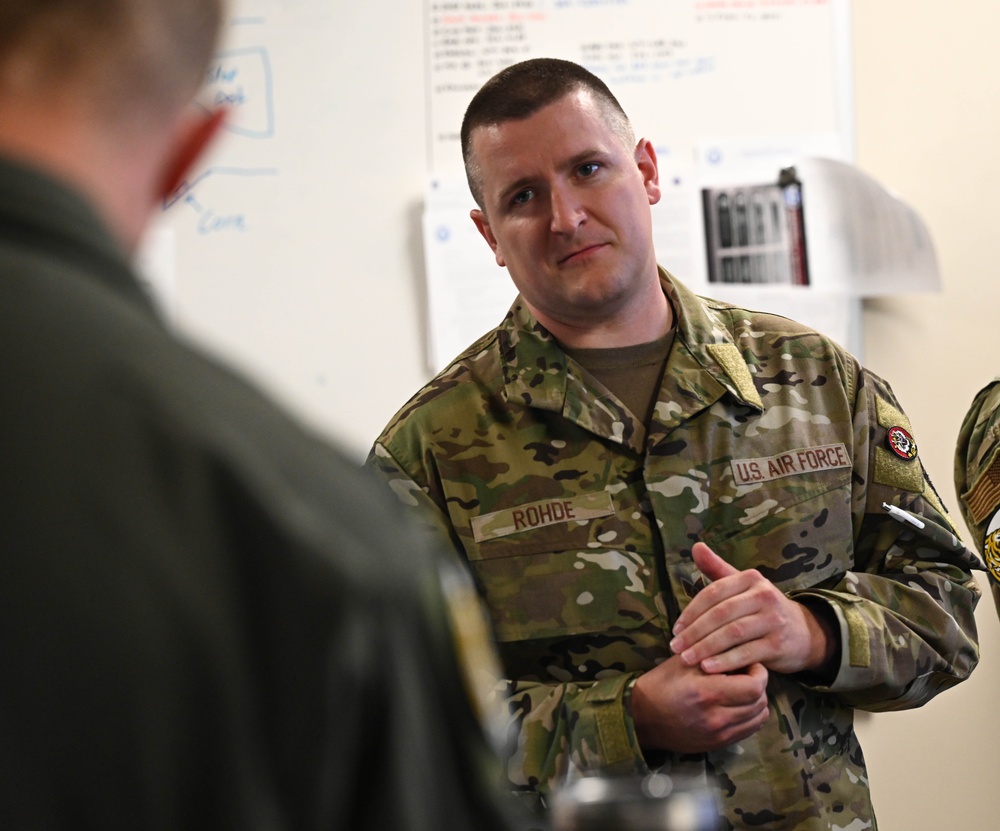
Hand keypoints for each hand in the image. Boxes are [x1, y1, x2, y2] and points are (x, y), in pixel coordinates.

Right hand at [631, 656, 768, 752]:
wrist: (642, 717)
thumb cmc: (662, 683)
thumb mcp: (685, 661)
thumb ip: (715, 655)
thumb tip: (743, 649)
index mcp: (707, 693)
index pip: (754, 686)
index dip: (758, 673)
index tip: (748, 663)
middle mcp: (717, 717)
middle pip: (760, 702)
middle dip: (759, 685)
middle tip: (746, 674)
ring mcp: (719, 734)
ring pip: (758, 718)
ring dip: (756, 702)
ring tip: (742, 690)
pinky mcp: (718, 744)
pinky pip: (749, 730)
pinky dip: (750, 716)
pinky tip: (738, 705)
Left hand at [669, 542, 835, 675]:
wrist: (803, 633)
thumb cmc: (762, 608)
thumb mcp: (743, 586)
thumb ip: (717, 569)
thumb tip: (696, 546)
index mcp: (751, 578)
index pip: (713, 593)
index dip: (691, 611)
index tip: (675, 629)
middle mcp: (764, 595)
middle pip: (721, 614)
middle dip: (694, 632)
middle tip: (675, 647)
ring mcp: (773, 620)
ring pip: (732, 634)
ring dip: (705, 648)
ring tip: (686, 659)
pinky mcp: (779, 644)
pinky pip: (747, 653)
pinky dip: (725, 661)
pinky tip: (708, 668)